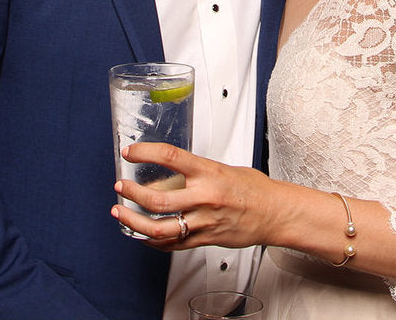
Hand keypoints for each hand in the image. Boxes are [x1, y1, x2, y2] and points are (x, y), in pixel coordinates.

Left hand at [111, 143, 280, 249]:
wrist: (274, 213)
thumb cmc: (252, 188)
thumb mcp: (222, 168)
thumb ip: (196, 172)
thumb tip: (169, 172)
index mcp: (209, 172)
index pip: (170, 157)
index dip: (145, 152)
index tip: (130, 151)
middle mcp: (204, 197)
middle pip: (158, 200)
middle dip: (132, 193)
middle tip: (120, 186)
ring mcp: (204, 221)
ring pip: (160, 228)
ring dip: (134, 222)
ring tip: (121, 213)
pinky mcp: (205, 240)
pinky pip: (173, 244)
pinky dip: (153, 240)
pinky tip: (143, 234)